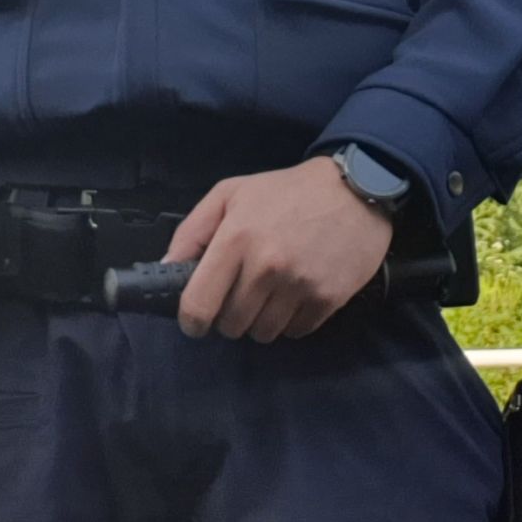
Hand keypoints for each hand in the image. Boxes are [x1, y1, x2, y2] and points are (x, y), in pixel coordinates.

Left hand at [167, 157, 392, 342]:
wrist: (355, 188)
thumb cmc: (286, 191)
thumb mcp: (230, 194)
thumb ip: (192, 231)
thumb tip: (166, 269)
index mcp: (236, 238)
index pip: (199, 304)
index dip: (191, 321)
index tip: (195, 322)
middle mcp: (266, 266)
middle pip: (231, 325)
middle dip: (230, 316)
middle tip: (241, 295)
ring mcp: (299, 285)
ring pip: (263, 333)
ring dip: (260, 321)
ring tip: (269, 294)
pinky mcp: (328, 298)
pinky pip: (295, 332)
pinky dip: (290, 321)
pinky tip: (294, 296)